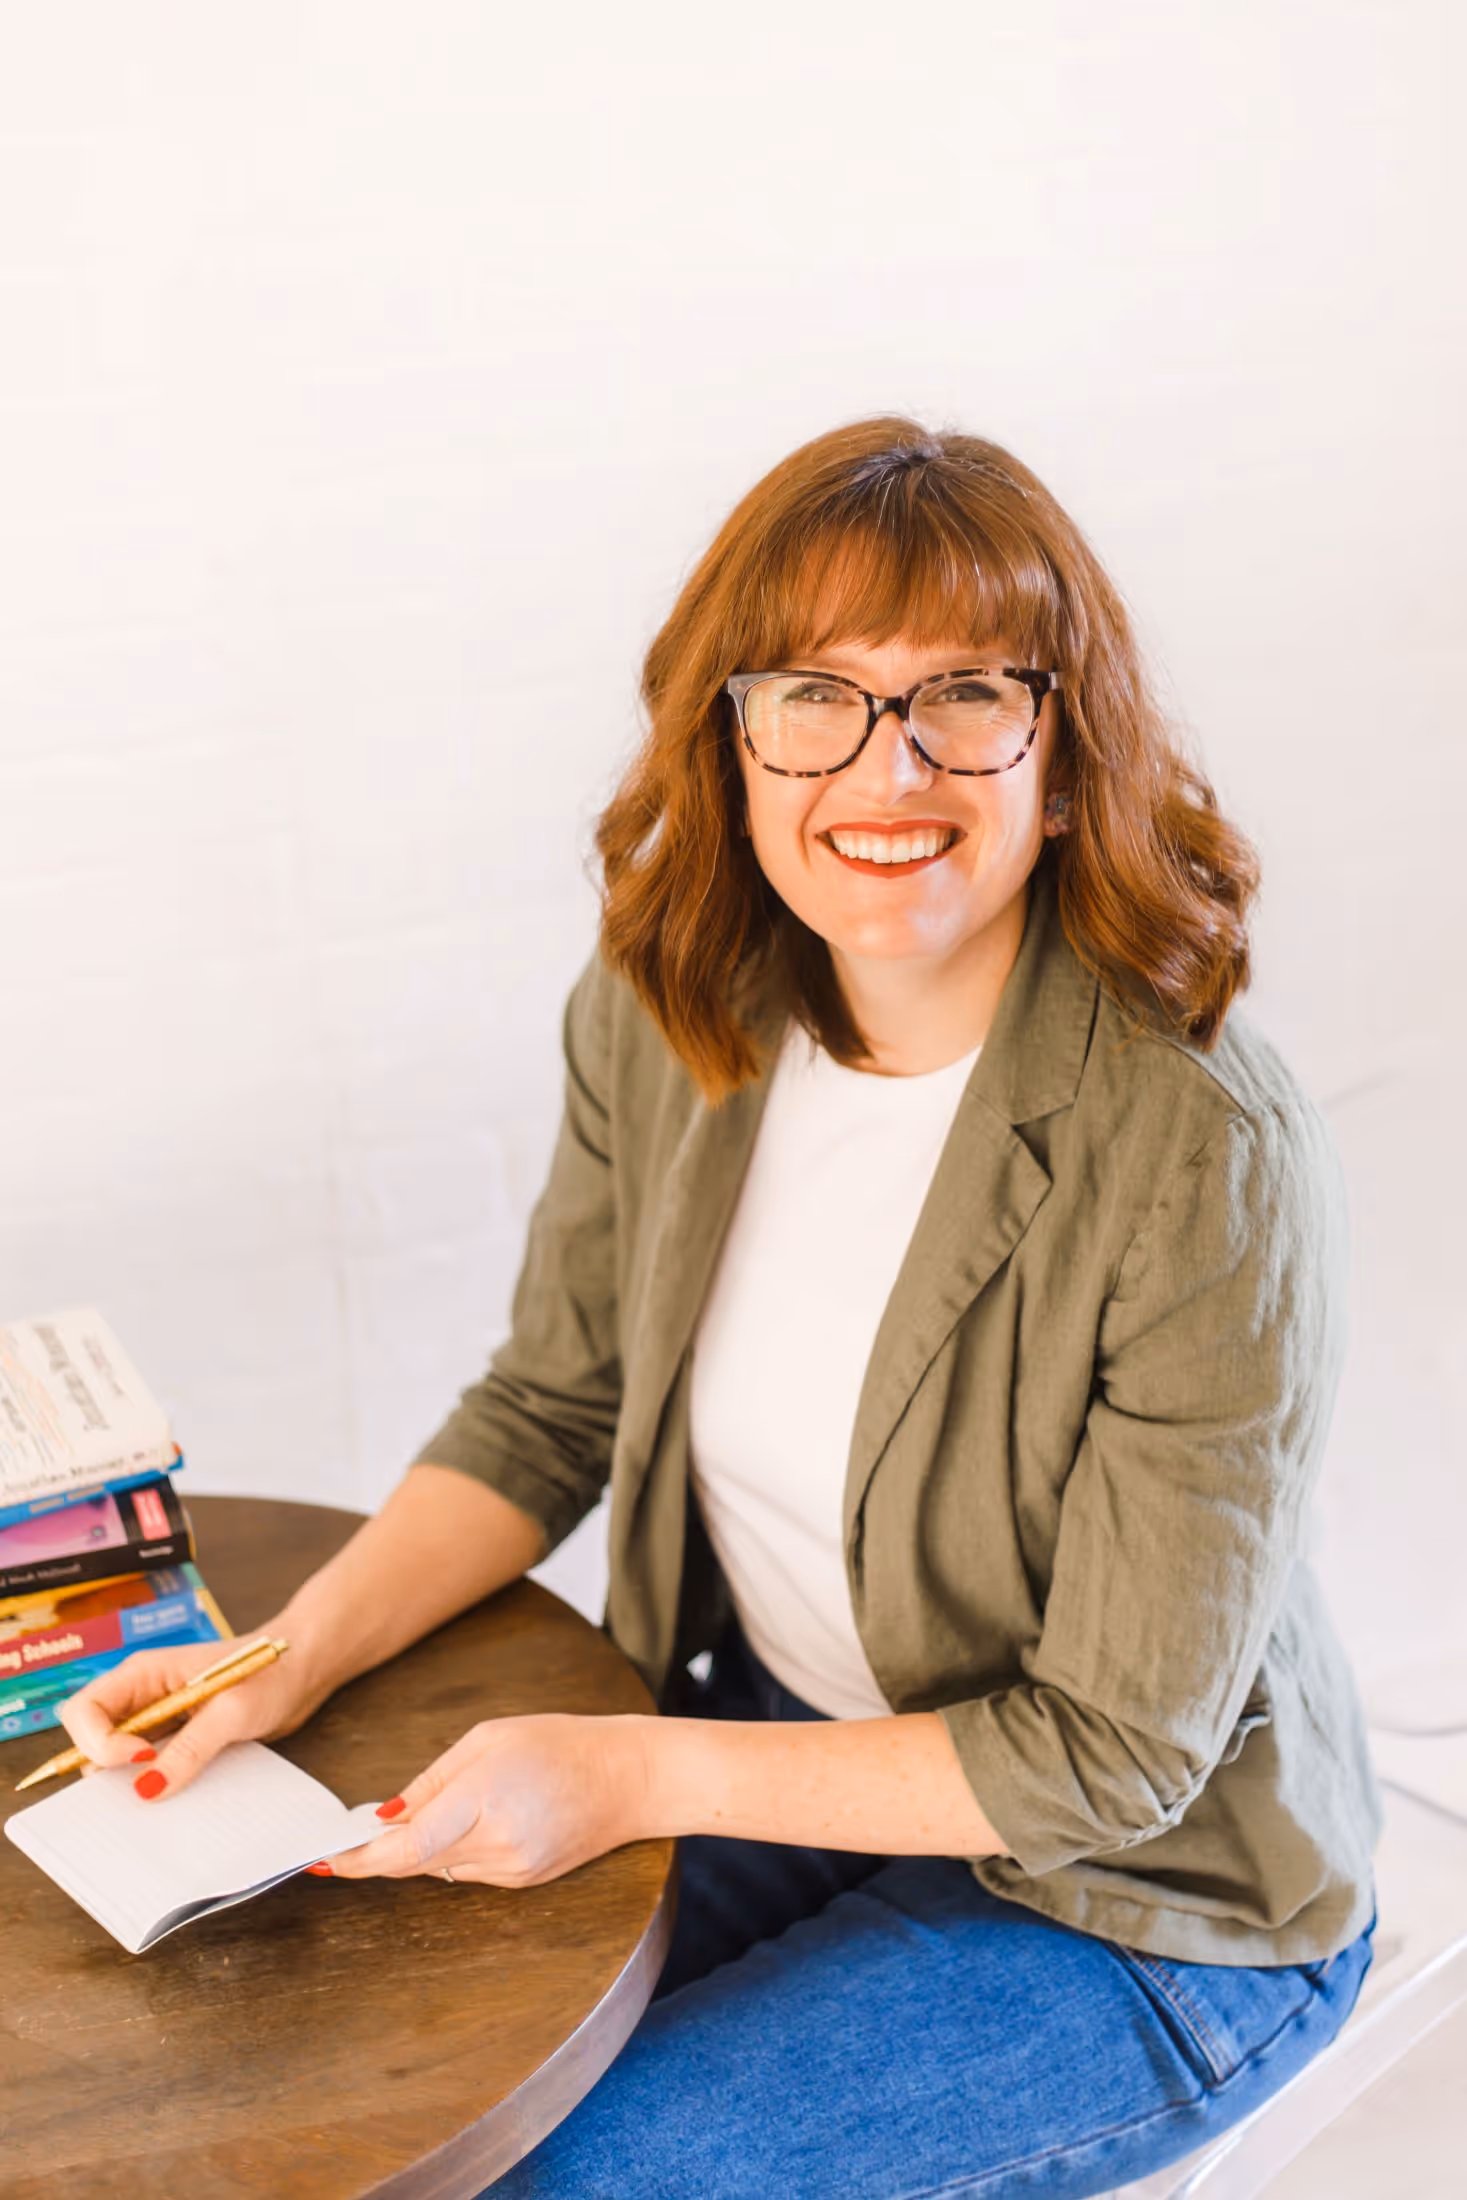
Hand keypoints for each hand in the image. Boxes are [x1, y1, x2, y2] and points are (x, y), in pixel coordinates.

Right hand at [56, 1620, 334, 1798]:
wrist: (304, 1670)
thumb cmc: (271, 1673)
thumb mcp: (233, 1710)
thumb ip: (191, 1748)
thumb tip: (148, 1790)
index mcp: (144, 1673)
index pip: (86, 1710)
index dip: (99, 1741)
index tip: (140, 1758)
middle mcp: (143, 1694)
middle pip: (93, 1737)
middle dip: (105, 1766)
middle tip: (144, 1785)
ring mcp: (158, 1718)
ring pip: (119, 1757)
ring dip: (130, 1780)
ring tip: (161, 1795)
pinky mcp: (177, 1738)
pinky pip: (150, 1767)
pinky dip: (156, 1782)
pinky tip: (177, 1794)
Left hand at [323, 1713, 652, 1887]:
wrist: (629, 1779)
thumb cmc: (562, 1744)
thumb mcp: (490, 1738)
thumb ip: (434, 1780)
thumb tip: (386, 1816)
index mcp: (485, 1800)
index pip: (406, 1847)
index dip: (359, 1859)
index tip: (325, 1860)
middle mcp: (497, 1846)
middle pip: (415, 1863)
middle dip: (379, 1852)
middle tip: (348, 1838)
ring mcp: (512, 1871)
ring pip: (438, 1869)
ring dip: (418, 1849)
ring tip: (422, 1815)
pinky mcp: (523, 1883)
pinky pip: (467, 1872)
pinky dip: (451, 1852)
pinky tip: (465, 1824)